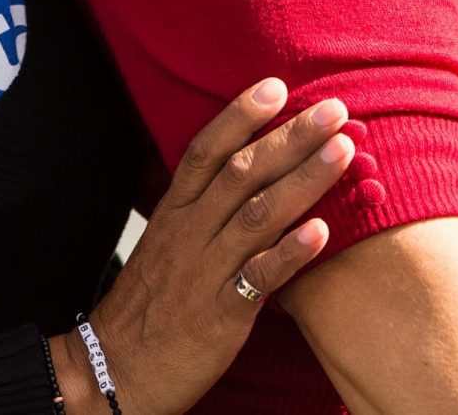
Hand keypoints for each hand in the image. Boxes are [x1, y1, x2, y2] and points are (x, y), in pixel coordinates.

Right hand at [57, 79, 353, 414]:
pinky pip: (258, 278)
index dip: (239, 116)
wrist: (113, 371)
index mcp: (173, 214)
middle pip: (242, 173)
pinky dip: (290, 253)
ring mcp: (206, 272)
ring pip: (258, 215)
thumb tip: (242, 172)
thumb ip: (199, 209)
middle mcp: (189, 235)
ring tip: (344, 151)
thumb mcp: (164, 246)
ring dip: (304, 180)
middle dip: (290, 137)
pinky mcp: (221, 314)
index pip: (205, 152)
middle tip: (335, 109)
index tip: (276, 86)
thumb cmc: (147, 308)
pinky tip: (322, 231)